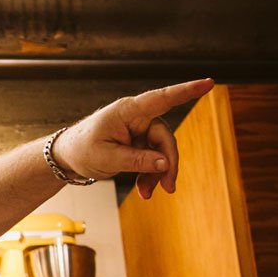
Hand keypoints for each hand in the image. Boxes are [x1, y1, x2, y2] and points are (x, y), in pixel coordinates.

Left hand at [54, 78, 214, 198]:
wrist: (68, 157)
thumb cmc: (82, 149)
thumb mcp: (107, 158)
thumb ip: (136, 160)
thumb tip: (165, 163)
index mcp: (127, 111)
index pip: (162, 98)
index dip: (186, 91)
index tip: (209, 83)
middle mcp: (137, 117)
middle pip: (165, 138)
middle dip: (168, 164)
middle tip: (169, 187)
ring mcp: (140, 130)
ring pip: (161, 152)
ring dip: (157, 174)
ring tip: (146, 194)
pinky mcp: (140, 143)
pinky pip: (153, 159)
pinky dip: (150, 175)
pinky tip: (144, 190)